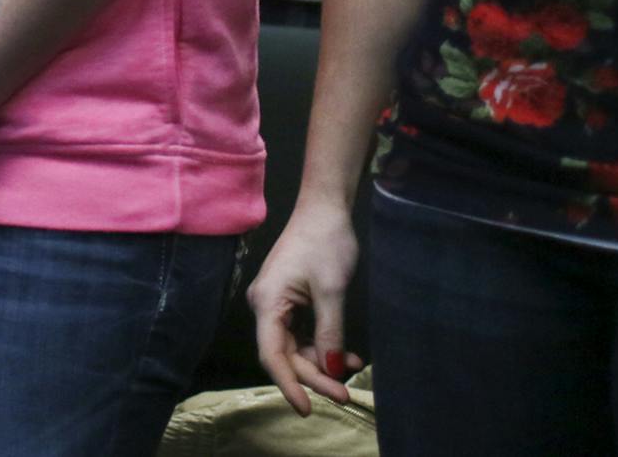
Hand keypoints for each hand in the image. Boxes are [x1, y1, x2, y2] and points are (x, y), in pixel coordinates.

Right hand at [248, 198, 366, 415]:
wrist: (324, 208)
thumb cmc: (325, 241)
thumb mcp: (332, 290)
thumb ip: (330, 333)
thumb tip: (333, 369)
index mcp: (267, 302)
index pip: (272, 355)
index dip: (289, 385)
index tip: (307, 409)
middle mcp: (264, 305)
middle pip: (285, 354)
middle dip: (315, 375)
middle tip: (345, 393)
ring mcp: (275, 303)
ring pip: (294, 346)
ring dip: (322, 361)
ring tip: (353, 369)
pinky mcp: (287, 300)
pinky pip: (300, 333)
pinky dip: (322, 345)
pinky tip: (346, 353)